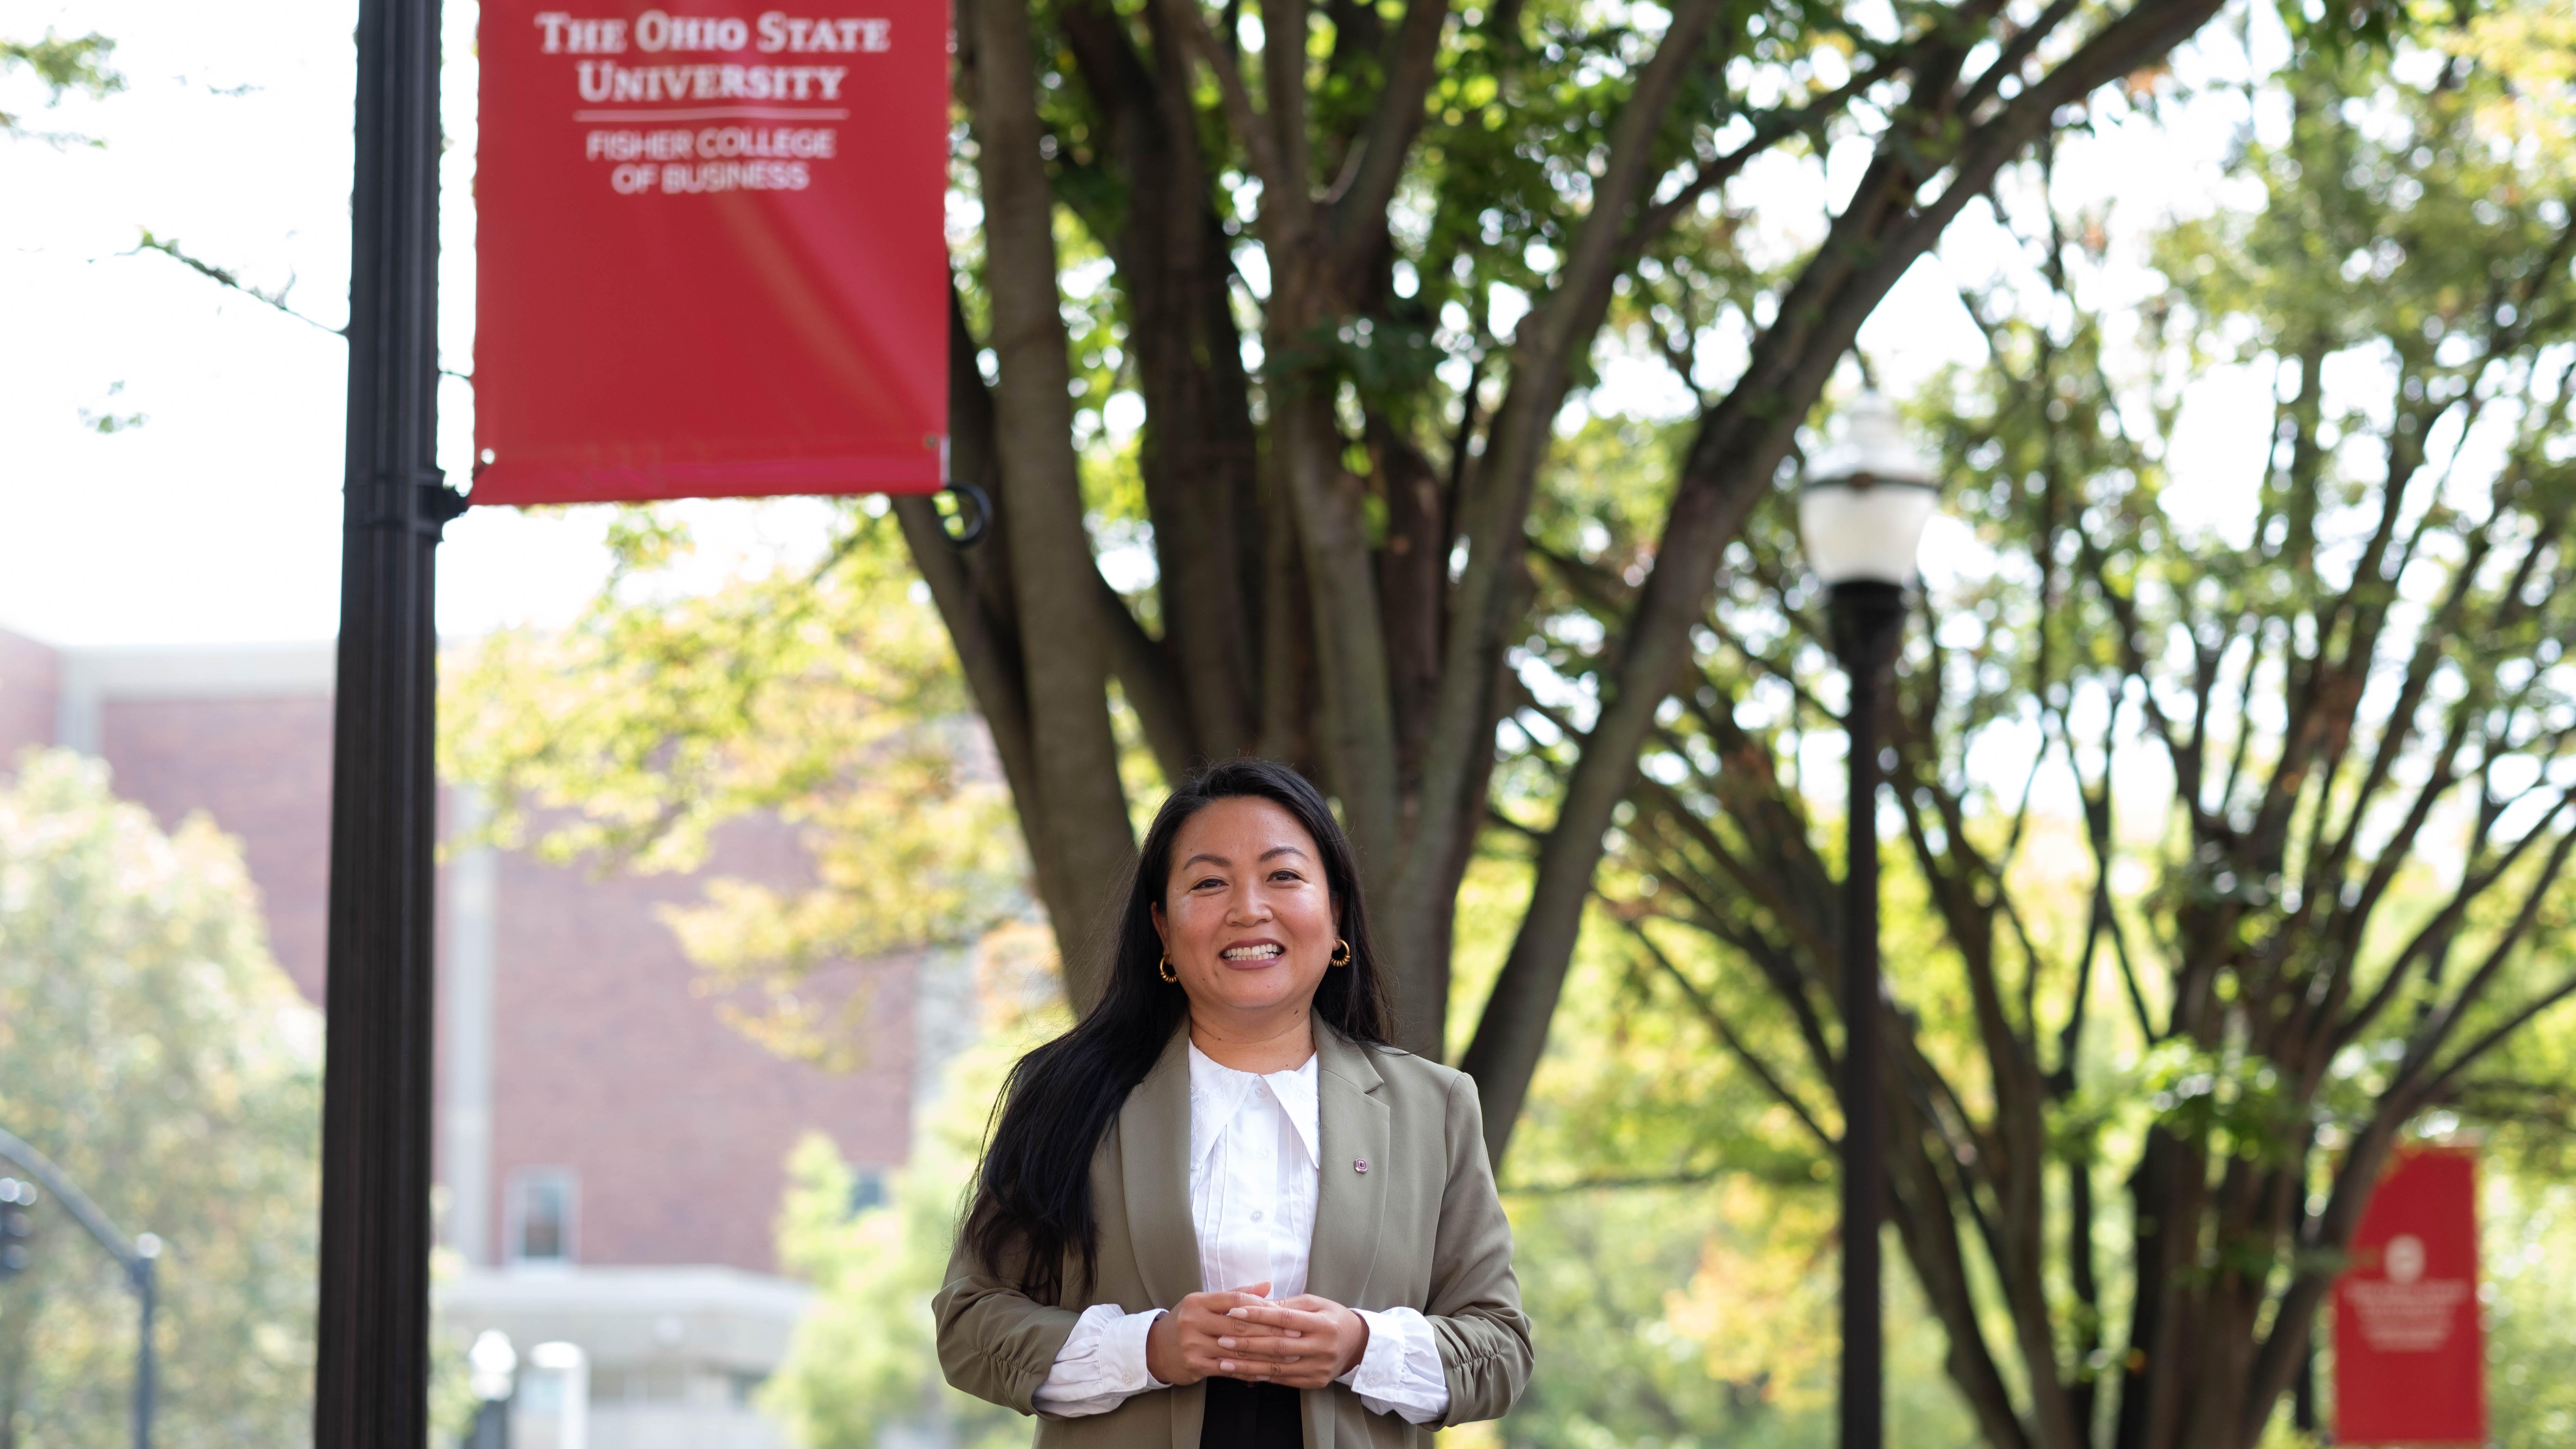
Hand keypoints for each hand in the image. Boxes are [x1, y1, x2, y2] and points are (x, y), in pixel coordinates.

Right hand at [1146, 1282, 1282, 1385]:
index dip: (1262, 1307)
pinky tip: (1266, 1372)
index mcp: (1198, 1301)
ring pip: (1236, 1349)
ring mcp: (1193, 1345)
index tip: (1286, 1314)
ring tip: (1289, 1356)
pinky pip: (1228, 1368)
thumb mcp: (1205, 1304)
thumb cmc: (1188, 1322)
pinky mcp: (1195, 1366)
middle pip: (1239, 1325)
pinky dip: (1249, 1370)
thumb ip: (1236, 1295)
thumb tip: (1267, 1285)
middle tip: (1296, 1335)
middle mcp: (1193, 1321)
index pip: (1235, 1300)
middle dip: (1271, 1331)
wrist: (1155, 1350)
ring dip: (1266, 1354)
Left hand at [1210, 1293, 1369, 1389]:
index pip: (1285, 1319)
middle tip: (1221, 1340)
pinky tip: (1242, 1373)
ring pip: (1278, 1368)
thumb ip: (1287, 1304)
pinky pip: (1284, 1380)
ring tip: (1224, 1361)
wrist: (1358, 1344)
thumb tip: (1256, 1303)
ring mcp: (1319, 1368)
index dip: (1258, 1315)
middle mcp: (1322, 1347)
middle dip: (1247, 1344)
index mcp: (1323, 1323)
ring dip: (1248, 1365)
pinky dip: (1261, 1377)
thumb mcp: (1315, 1303)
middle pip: (1278, 1346)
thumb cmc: (1332, 1317)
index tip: (1234, 1312)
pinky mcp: (1315, 1382)